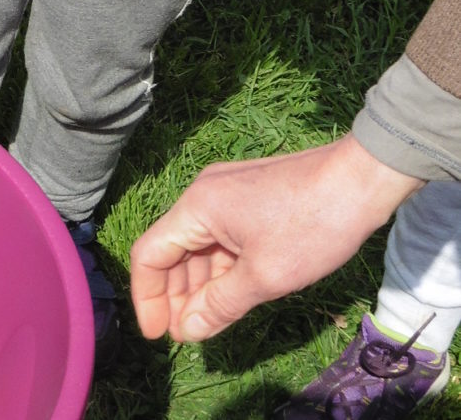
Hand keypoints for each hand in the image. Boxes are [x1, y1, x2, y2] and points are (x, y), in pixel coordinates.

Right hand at [129, 134, 423, 341]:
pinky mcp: (249, 197)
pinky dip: (221, 267)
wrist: (364, 176)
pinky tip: (230, 293)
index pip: (149, 255)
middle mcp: (203, 196)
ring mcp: (226, 193)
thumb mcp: (266, 275)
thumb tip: (188, 331)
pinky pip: (222, 237)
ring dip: (199, 284)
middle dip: (175, 295)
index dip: (148, 298)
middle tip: (187, 334)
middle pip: (172, 250)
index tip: (158, 334)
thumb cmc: (314, 224)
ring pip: (199, 246)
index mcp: (197, 208)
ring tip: (207, 321)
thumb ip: (220, 305)